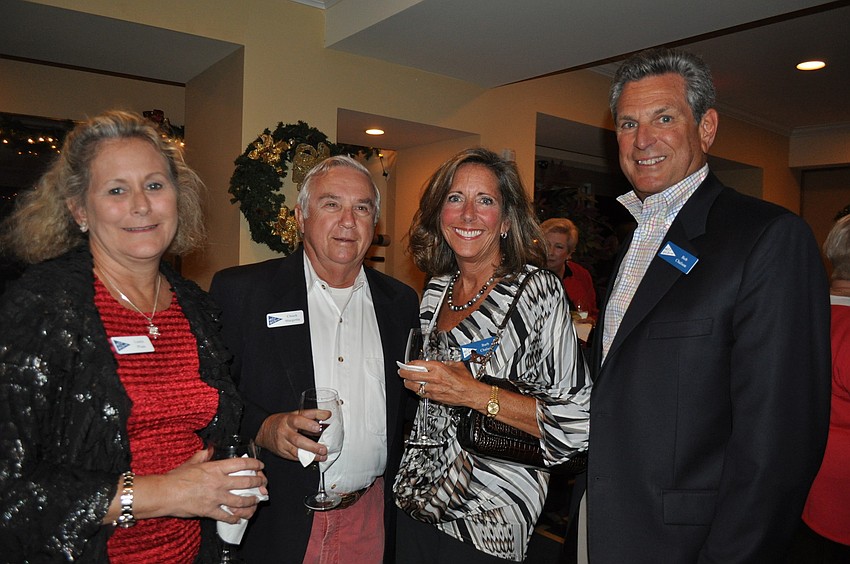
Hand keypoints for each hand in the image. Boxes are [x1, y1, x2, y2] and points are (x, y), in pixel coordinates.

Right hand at [131, 448, 266, 523]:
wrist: (165, 493)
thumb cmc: (176, 477)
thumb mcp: (192, 462)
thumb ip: (203, 455)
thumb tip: (209, 449)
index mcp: (216, 468)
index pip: (242, 464)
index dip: (255, 464)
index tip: (260, 466)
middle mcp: (219, 482)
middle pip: (246, 482)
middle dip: (259, 483)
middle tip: (263, 483)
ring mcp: (216, 498)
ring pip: (241, 500)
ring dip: (252, 501)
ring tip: (256, 501)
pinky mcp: (210, 511)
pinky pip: (227, 515)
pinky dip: (235, 517)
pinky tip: (239, 518)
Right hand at [255, 410, 329, 461]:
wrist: (265, 431)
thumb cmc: (284, 422)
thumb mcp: (297, 414)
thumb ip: (313, 415)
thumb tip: (327, 415)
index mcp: (289, 420)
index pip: (298, 420)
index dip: (308, 424)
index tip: (318, 427)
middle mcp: (285, 432)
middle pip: (297, 440)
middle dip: (312, 446)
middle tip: (323, 448)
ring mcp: (283, 443)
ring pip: (296, 451)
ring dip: (311, 455)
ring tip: (322, 456)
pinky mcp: (283, 452)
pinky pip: (295, 457)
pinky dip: (305, 458)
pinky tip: (314, 458)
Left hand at [398, 360, 487, 408]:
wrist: (470, 393)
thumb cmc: (466, 381)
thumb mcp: (456, 365)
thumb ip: (447, 363)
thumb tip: (442, 362)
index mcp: (439, 368)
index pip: (418, 364)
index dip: (410, 363)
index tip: (408, 363)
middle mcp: (434, 378)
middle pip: (412, 375)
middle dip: (404, 373)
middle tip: (401, 371)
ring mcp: (433, 389)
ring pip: (414, 386)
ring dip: (408, 383)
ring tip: (406, 381)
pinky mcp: (434, 397)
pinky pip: (421, 394)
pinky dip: (417, 391)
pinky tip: (416, 388)